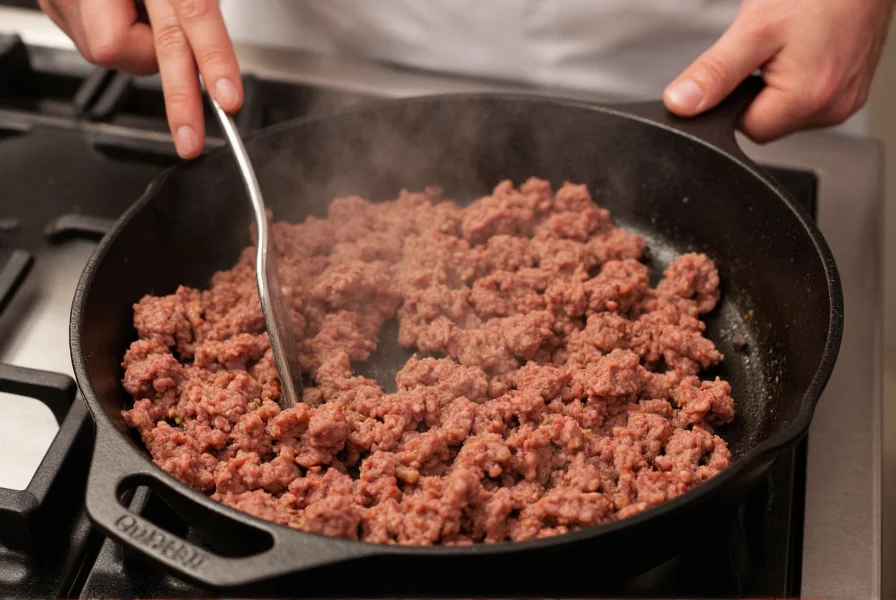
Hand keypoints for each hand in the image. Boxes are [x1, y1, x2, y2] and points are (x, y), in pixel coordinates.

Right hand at [37, 0, 241, 157]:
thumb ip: (195, 2)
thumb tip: (214, 54)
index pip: (191, 13)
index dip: (213, 57)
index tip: (228, 97)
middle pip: (147, 47)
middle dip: (177, 100)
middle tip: (191, 141)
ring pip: (115, 52)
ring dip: (140, 46)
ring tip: (139, 7)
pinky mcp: (55, 2)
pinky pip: (95, 40)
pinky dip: (118, 34)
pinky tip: (117, 7)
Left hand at [663, 0, 894, 142]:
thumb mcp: (752, 29)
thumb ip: (714, 73)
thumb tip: (681, 105)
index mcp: (808, 99)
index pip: (745, 129)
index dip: (730, 102)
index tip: (738, 68)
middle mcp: (833, 107)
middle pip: (767, 123)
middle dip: (754, 93)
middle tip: (764, 52)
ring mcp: (846, 100)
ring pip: (786, 112)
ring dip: (776, 86)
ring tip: (787, 47)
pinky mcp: (852, 90)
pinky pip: (809, 99)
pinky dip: (797, 80)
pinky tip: (802, 52)